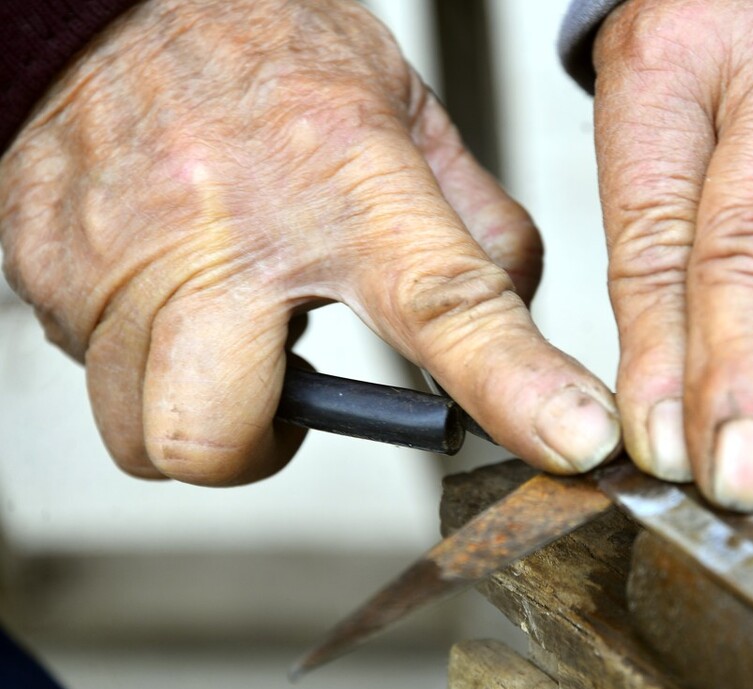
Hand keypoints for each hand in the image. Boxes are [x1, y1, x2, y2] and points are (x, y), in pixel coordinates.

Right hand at [0, 0, 619, 484]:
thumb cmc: (260, 46)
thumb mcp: (400, 109)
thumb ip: (473, 219)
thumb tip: (520, 306)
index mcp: (344, 183)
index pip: (449, 306)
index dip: (518, 389)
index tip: (572, 440)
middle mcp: (227, 229)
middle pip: (219, 437)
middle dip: (258, 449)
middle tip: (283, 395)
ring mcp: (123, 256)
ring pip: (145, 433)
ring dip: (198, 411)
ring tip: (222, 334)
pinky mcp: (50, 271)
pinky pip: (94, 373)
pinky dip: (142, 357)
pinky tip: (167, 288)